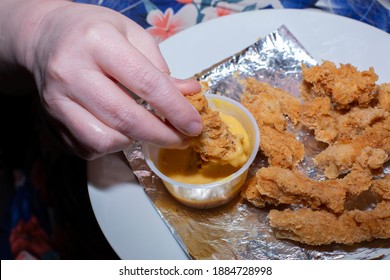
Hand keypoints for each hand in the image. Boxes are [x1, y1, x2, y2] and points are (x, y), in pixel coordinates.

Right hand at [4, 0, 201, 158]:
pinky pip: (89, 147)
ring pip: (105, 140)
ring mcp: (57, 99)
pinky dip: (112, 145)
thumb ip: (161, 68)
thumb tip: (190, 95)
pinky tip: (119, 129)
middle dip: (162, 135)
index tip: (194, 125)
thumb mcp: (132, 36)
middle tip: (181, 138)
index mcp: (98, 42)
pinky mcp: (52, 121)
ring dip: (135, 141)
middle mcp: (72, 71)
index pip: (146, 83)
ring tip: (145, 128)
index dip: (176, 109)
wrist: (45, 38)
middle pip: (126, 117)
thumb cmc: (94, 33)